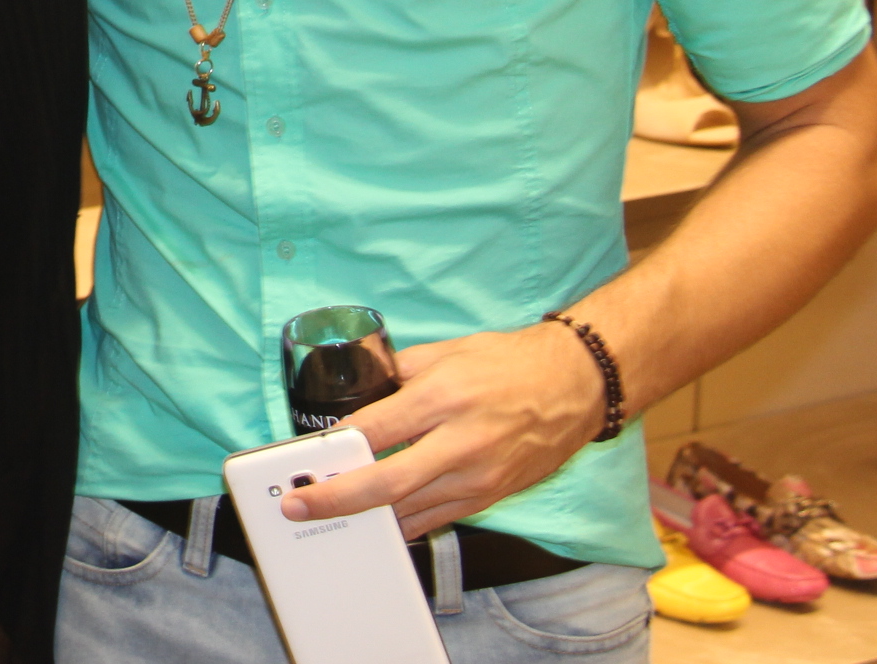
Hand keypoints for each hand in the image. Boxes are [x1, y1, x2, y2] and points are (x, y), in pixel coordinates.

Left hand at [280, 321, 607, 537]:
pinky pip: (438, 519)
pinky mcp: (491, 497)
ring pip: (410, 510)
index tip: (305, 458)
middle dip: (338, 498)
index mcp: (443, 398)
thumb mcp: (446, 352)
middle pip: (387, 481)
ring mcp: (478, 476)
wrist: (577, 385)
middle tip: (299, 508)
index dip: (335, 447)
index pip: (374, 430)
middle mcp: (460, 442)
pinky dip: (405, 524)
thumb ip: (399, 373)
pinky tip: (377, 523)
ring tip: (327, 518)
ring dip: (366, 517)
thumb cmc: (510, 364)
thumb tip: (362, 392)